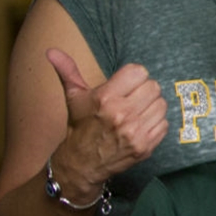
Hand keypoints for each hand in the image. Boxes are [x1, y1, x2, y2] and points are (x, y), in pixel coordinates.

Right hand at [48, 48, 166, 194]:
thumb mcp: (74, 97)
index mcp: (105, 98)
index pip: (139, 72)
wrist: (81, 164)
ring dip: (151, 107)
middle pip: (153, 87)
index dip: (133, 77)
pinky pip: (164, 123)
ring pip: (161, 104)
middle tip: (132, 99)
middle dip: (143, 91)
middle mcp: (122, 114)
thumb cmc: (80, 126)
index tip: (126, 84)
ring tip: (136, 112)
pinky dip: (156, 123)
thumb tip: (51, 51)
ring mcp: (135, 132)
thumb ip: (68, 71)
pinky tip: (140, 126)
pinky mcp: (146, 146)